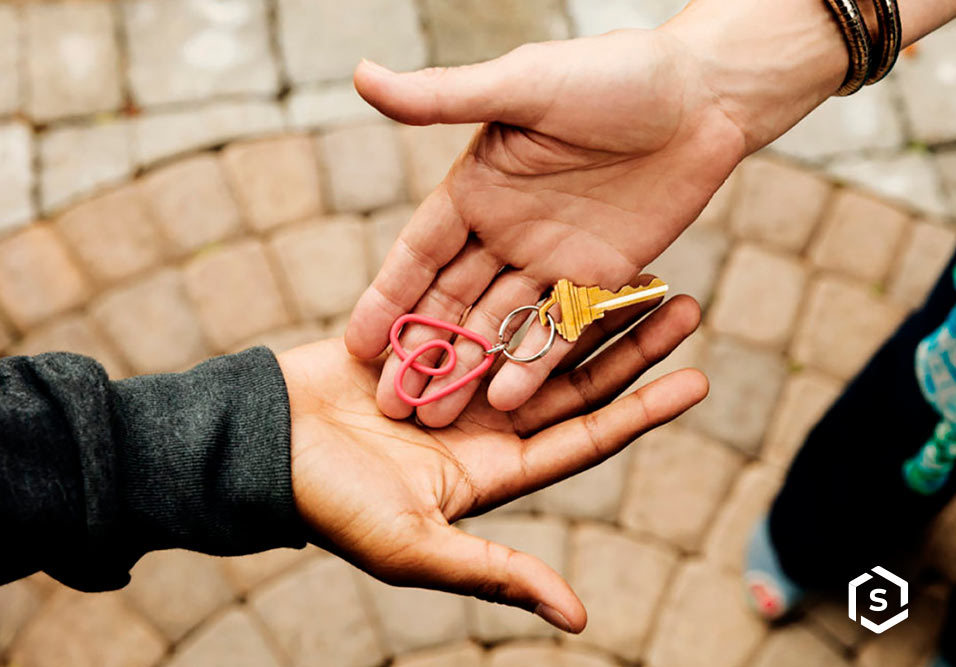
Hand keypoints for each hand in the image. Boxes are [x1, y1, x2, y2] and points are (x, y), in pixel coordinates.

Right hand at [280, 295, 705, 631]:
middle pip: (574, 377)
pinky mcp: (425, 339)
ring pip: (536, 335)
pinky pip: (483, 306)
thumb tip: (577, 617)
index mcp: (496, 468)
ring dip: (583, 305)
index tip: (698, 379)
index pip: (587, 435)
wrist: (260, 449)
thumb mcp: (418, 547)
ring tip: (637, 269)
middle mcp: (486, 420)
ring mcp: (457, 376)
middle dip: (629, 344)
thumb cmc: (334, 506)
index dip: (643, 409)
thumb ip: (496, 571)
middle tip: (685, 302)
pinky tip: (554, 254)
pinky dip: (518, 283)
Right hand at [343, 26, 743, 426]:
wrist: (702, 96)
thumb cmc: (611, 75)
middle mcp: (504, 230)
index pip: (418, 254)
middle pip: (450, 300)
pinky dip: (531, 363)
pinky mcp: (594, 279)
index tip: (354, 343)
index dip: (387, 298)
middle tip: (387, 400)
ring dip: (466, 367)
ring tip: (434, 416)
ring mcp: (548, 259)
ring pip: (496, 323)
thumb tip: (360, 76)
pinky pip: (556, 327)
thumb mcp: (522, 85)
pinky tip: (505, 402)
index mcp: (475, 188)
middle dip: (420, 348)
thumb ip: (443, 96)